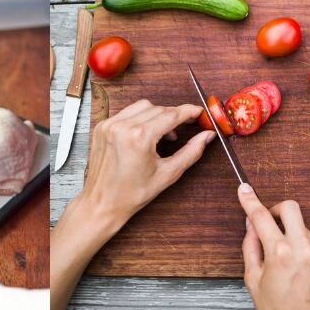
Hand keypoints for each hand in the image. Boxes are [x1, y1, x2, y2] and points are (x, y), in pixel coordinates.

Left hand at [81, 100, 215, 232]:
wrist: (102, 202)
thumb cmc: (132, 193)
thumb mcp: (167, 174)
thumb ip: (190, 152)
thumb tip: (207, 136)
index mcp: (139, 138)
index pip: (171, 115)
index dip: (188, 112)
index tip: (199, 112)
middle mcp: (122, 127)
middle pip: (158, 109)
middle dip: (174, 115)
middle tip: (186, 126)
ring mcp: (109, 125)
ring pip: (142, 106)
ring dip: (157, 114)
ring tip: (164, 133)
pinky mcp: (102, 126)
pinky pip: (126, 113)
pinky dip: (139, 118)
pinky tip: (146, 133)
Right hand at [239, 184, 309, 309]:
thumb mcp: (252, 280)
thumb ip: (250, 246)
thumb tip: (251, 225)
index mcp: (280, 255)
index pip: (262, 216)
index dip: (249, 200)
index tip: (244, 189)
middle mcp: (304, 250)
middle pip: (290, 208)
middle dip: (276, 209)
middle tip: (268, 221)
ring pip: (301, 226)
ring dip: (289, 231)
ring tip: (282, 256)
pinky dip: (301, 244)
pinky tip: (296, 265)